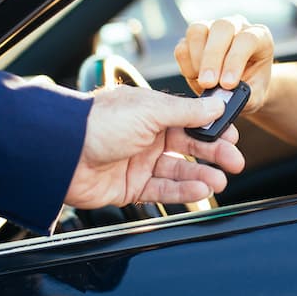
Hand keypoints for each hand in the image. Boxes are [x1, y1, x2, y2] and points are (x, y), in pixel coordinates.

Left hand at [64, 85, 244, 208]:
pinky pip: (162, 191)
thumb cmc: (99, 123)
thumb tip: (216, 104)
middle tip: (235, 162)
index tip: (233, 135)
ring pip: (178, 171)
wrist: (61, 153)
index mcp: (150, 111)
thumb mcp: (150, 110)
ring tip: (219, 181)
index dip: (212, 127)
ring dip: (201, 176)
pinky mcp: (130, 187)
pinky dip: (183, 192)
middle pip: (188, 146)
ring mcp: (138, 162)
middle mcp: (145, 135)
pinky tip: (200, 190)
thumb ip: (187, 111)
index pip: (190, 119)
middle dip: (214, 154)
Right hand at [174, 15, 273, 113]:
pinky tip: (195, 78)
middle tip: (208, 84)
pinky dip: (185, 65)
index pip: (247, 39)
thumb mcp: (255, 95)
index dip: (235, 60)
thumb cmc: (252, 87)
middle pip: (221, 28)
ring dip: (196, 59)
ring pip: (197, 30)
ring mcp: (212, 28)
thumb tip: (225, 97)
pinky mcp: (193, 39)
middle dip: (212, 58)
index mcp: (259, 36)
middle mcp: (236, 26)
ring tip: (203, 82)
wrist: (240, 86)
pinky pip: (182, 46)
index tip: (227, 84)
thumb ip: (245, 96)